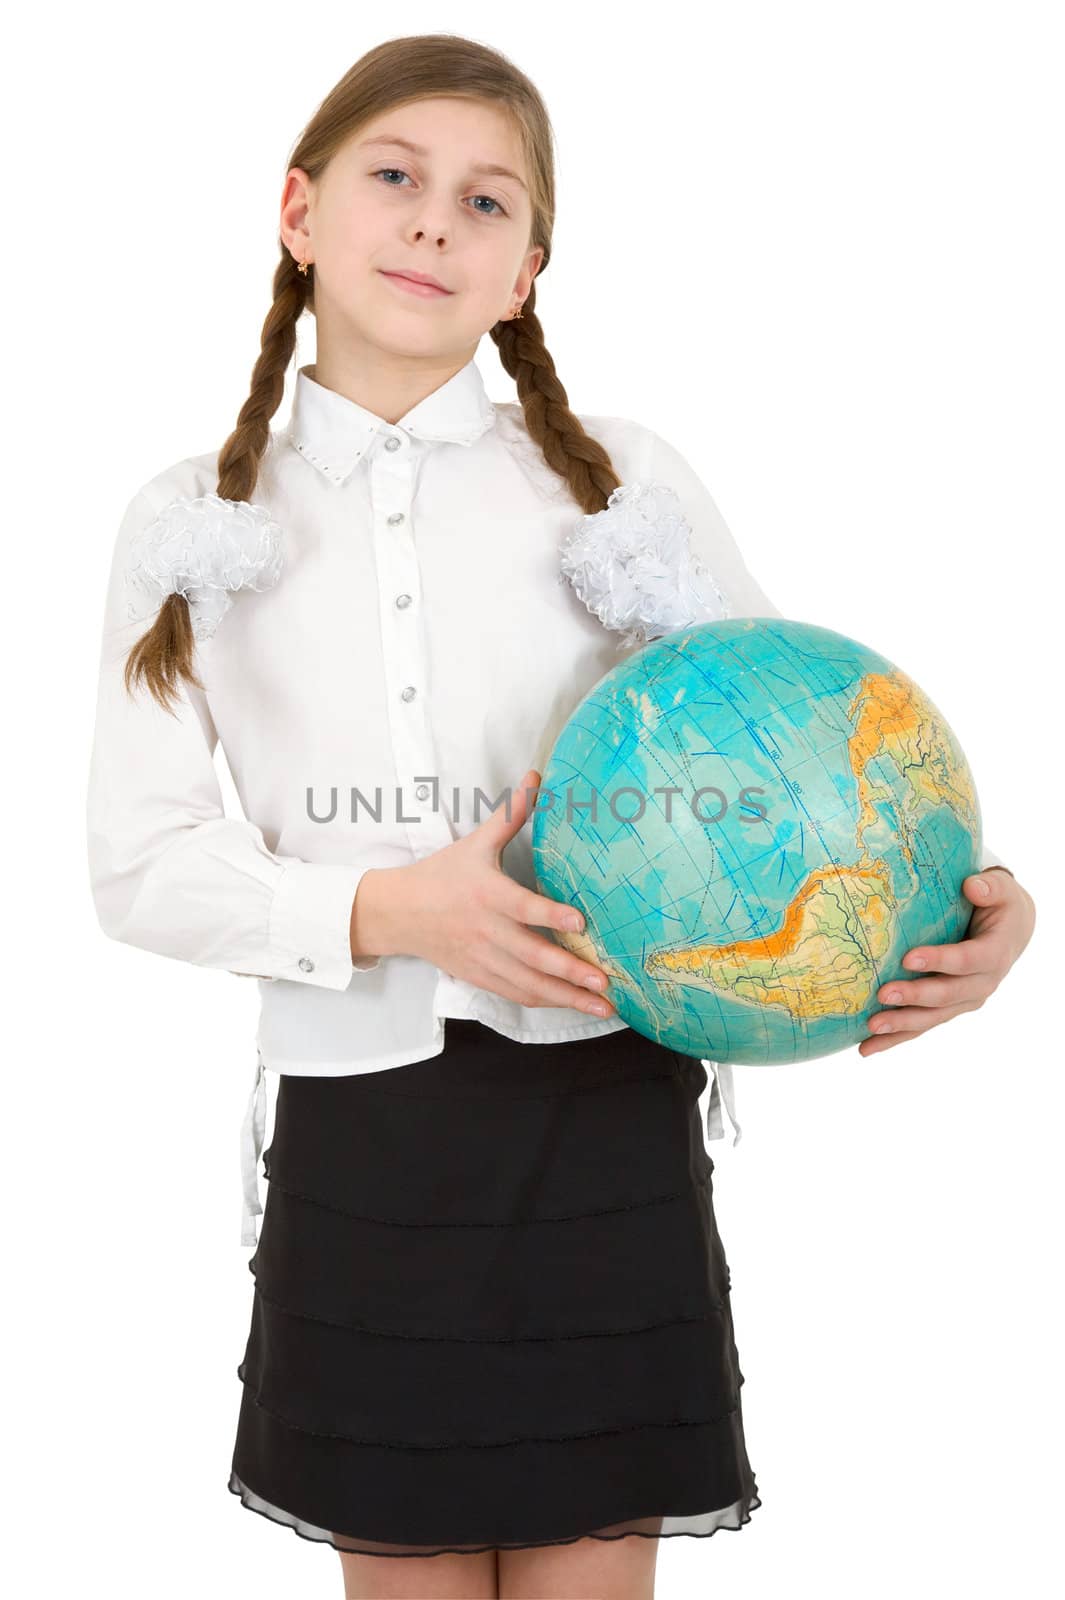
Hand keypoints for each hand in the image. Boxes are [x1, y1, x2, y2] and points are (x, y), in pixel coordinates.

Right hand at [350, 766, 616, 1018]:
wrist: (399, 913)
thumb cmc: (442, 875)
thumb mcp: (475, 843)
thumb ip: (510, 815)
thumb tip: (537, 776)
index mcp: (486, 895)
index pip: (522, 907)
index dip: (550, 915)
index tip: (581, 922)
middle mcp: (486, 931)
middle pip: (531, 956)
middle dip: (570, 971)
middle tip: (605, 981)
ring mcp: (482, 959)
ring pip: (528, 984)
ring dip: (566, 997)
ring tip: (603, 1007)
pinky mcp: (480, 977)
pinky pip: (516, 994)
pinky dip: (545, 1001)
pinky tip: (573, 1004)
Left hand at [858, 866, 1035, 1055]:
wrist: (1009, 932)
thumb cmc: (998, 904)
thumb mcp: (1001, 891)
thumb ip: (991, 888)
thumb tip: (973, 886)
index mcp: (994, 954)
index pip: (968, 960)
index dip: (941, 960)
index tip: (908, 958)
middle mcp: (982, 984)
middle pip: (947, 995)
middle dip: (914, 997)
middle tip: (883, 995)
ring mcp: (964, 1001)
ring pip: (932, 1017)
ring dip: (901, 1024)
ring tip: (871, 1027)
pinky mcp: (947, 1009)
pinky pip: (921, 1026)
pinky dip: (895, 1038)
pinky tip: (867, 1047)